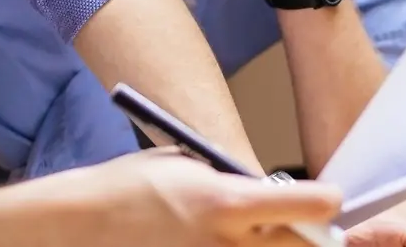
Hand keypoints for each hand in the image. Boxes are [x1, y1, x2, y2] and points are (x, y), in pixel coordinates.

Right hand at [69, 149, 345, 245]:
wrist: (78, 228)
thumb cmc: (129, 189)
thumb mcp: (188, 167)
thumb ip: (233, 182)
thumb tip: (269, 193)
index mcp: (227, 204)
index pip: (311, 207)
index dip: (327, 202)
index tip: (327, 200)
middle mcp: (226, 245)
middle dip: (313, 237)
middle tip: (303, 228)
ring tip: (247, 236)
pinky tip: (213, 244)